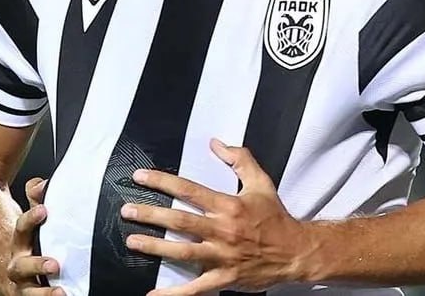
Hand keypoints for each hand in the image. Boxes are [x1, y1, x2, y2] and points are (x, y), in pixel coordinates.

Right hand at [4, 177, 63, 295]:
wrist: (14, 267)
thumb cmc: (31, 239)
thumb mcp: (34, 218)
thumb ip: (38, 199)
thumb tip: (42, 184)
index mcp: (19, 241)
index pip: (22, 228)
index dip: (31, 219)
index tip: (43, 210)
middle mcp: (19, 263)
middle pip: (21, 266)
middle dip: (37, 265)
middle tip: (54, 264)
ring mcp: (24, 284)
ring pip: (28, 291)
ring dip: (43, 292)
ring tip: (60, 291)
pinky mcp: (31, 295)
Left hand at [121, 139, 316, 295]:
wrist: (297, 252)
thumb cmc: (276, 217)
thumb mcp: (261, 182)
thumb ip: (239, 159)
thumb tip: (216, 143)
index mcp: (229, 206)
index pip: (189, 190)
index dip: (163, 182)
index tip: (141, 177)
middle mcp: (223, 230)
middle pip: (180, 221)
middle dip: (150, 215)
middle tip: (127, 211)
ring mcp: (222, 256)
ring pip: (182, 252)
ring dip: (155, 247)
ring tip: (132, 241)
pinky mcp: (225, 278)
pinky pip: (196, 288)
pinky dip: (174, 293)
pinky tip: (154, 294)